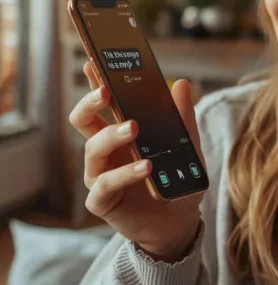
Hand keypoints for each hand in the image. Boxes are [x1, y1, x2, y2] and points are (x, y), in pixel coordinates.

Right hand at [68, 61, 204, 261]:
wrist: (179, 222)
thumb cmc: (176, 182)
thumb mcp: (187, 147)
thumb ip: (183, 118)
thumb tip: (182, 85)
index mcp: (120, 133)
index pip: (103, 103)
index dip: (96, 82)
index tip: (94, 61)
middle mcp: (104, 152)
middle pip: (83, 120)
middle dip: (90, 103)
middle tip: (107, 92)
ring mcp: (99, 175)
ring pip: (92, 149)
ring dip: (113, 135)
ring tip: (135, 128)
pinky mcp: (102, 201)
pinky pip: (106, 184)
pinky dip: (126, 173)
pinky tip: (145, 165)